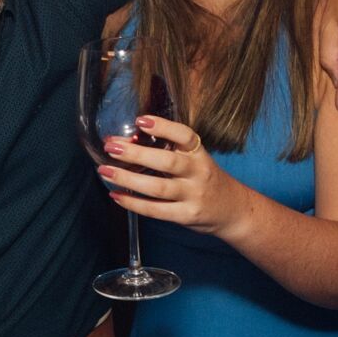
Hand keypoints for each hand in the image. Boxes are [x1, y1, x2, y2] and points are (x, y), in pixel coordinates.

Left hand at [98, 114, 253, 236]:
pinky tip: (116, 195)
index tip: (141, 121)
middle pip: (166, 161)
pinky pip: (156, 210)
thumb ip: (166, 151)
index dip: (163, 127)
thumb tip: (123, 143)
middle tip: (111, 147)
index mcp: (199, 154)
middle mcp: (198, 173)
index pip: (185, 135)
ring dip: (128, 179)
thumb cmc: (203, 179)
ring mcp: (193, 195)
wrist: (232, 210)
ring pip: (157, 188)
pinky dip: (133, 204)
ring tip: (106, 171)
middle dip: (136, 153)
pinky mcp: (186, 215)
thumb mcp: (193, 160)